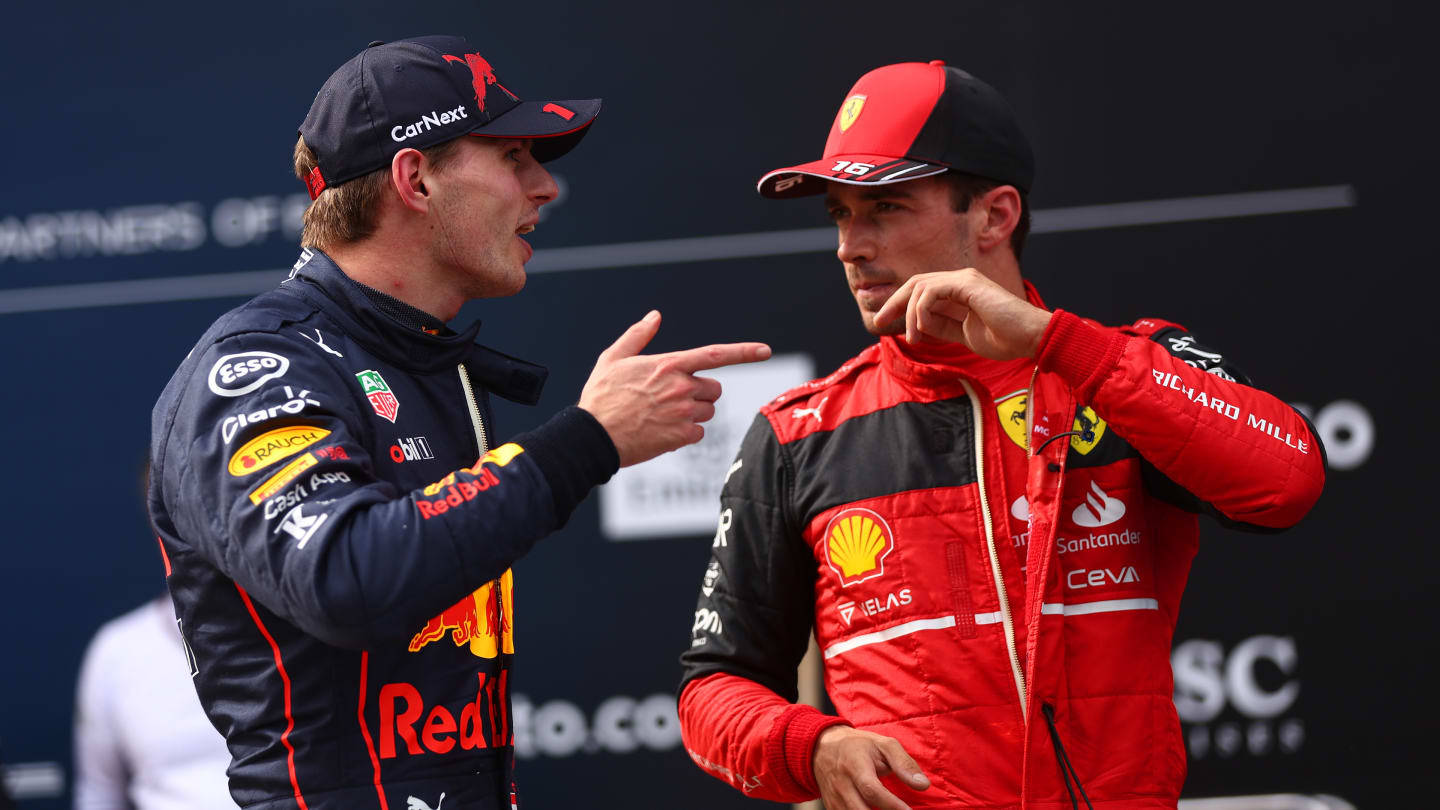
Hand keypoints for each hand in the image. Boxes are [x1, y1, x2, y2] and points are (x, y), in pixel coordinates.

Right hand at [579, 311, 770, 466]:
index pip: (715, 354)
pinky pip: (699, 434)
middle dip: (700, 394)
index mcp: (669, 364)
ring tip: (662, 416)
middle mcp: (681, 387)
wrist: (592, 436)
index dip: (744, 352)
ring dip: (693, 414)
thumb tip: (655, 316)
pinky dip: (685, 435)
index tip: (765, 350)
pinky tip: (661, 432)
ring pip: (707, 412)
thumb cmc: (601, 396)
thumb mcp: (613, 358)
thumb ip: (638, 335)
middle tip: (671, 400)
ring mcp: (683, 413)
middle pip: (713, 389)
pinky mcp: (682, 436)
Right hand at [812, 725, 929, 809]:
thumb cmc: (859, 746)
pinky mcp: (831, 808)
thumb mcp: (883, 745)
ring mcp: (834, 798)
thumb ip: (904, 763)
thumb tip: (923, 785)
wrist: (822, 747)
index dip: (891, 804)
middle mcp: (841, 784)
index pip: (871, 789)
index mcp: (855, 765)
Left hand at [872, 268, 1051, 359]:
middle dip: (893, 302)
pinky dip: (921, 310)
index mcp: (959, 291)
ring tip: (914, 338)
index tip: (883, 323)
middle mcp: (960, 281)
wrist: (1030, 338)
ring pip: (920, 287)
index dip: (899, 305)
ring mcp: (965, 280)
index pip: (921, 291)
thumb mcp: (962, 334)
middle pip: (915, 283)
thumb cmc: (1004, 339)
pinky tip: (924, 328)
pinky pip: (932, 291)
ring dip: (909, 314)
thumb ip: (941, 326)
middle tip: (878, 322)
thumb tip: (915, 325)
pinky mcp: (968, 284)